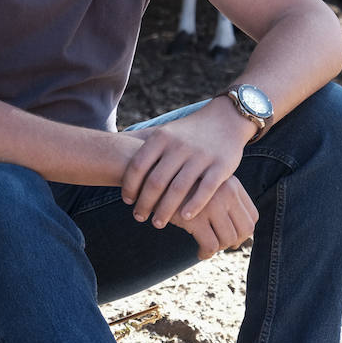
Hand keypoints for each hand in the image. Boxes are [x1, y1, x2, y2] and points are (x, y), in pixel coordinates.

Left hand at [120, 103, 254, 240]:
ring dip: (165, 210)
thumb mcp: (165, 132)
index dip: (130, 185)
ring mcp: (201, 156)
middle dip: (145, 203)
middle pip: (156, 181)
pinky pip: (206, 189)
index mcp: (162, 137)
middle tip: (139, 217)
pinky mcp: (222, 166)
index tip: (127, 200)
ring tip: (157, 223)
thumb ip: (146, 147)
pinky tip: (184, 218)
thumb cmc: (187, 132)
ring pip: (178, 189)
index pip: (138, 165)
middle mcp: (180, 146)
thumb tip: (116, 160)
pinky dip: (194, 205)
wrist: (225, 119)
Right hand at [170, 175, 256, 259]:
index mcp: (231, 183)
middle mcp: (226, 192)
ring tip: (207, 248)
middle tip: (221, 245)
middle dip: (234, 242)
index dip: (244, 231)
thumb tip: (245, 235)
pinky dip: (206, 253)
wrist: (150, 175)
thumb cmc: (179, 183)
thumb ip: (225, 199)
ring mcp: (211, 204)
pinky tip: (199, 253)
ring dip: (219, 248)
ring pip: (228, 239)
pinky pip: (210, 245)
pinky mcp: (195, 218)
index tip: (232, 236)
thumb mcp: (207, 184)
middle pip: (245, 229)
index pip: (253, 215)